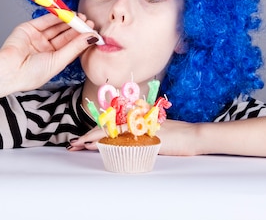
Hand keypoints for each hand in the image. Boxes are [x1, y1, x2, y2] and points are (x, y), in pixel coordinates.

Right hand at [0, 13, 98, 93]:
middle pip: (65, 35)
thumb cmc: (31, 74)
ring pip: (56, 27)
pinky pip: (45, 21)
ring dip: (68, 21)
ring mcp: (37, 38)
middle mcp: (46, 48)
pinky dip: (56, 16)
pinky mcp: (29, 28)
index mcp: (53, 60)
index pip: (71, 46)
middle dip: (77, 28)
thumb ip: (75, 47)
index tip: (93, 31)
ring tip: (80, 16)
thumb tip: (92, 38)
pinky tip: (67, 14)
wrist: (9, 70)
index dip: (82, 38)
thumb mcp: (58, 61)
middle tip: (89, 21)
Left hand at [66, 119, 201, 155]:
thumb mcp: (153, 134)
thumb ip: (138, 135)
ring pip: (109, 132)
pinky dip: (106, 141)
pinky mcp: (142, 134)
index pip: (110, 126)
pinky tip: (95, 146)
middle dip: (87, 137)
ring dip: (91, 139)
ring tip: (78, 145)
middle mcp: (134, 121)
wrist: (192, 136)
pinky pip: (120, 138)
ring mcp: (137, 127)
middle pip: (105, 128)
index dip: (93, 133)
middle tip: (73, 144)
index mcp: (134, 120)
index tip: (80, 141)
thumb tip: (119, 142)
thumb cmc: (176, 136)